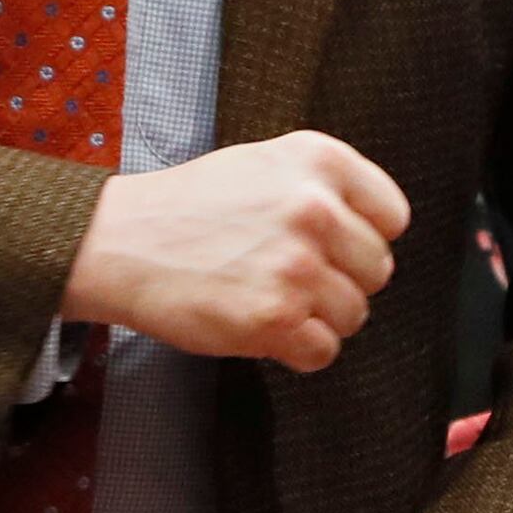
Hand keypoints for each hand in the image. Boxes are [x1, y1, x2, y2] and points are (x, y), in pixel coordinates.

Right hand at [62, 129, 408, 375]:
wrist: (120, 242)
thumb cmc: (190, 206)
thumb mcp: (266, 163)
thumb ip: (326, 187)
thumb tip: (376, 229)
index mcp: (320, 161)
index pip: (393, 216)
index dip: (364, 238)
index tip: (337, 246)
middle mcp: (315, 209)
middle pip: (378, 270)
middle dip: (342, 281)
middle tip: (293, 276)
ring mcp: (296, 266)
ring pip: (354, 314)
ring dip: (318, 317)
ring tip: (271, 297)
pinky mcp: (274, 318)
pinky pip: (324, 351)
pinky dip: (298, 349)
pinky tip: (263, 324)